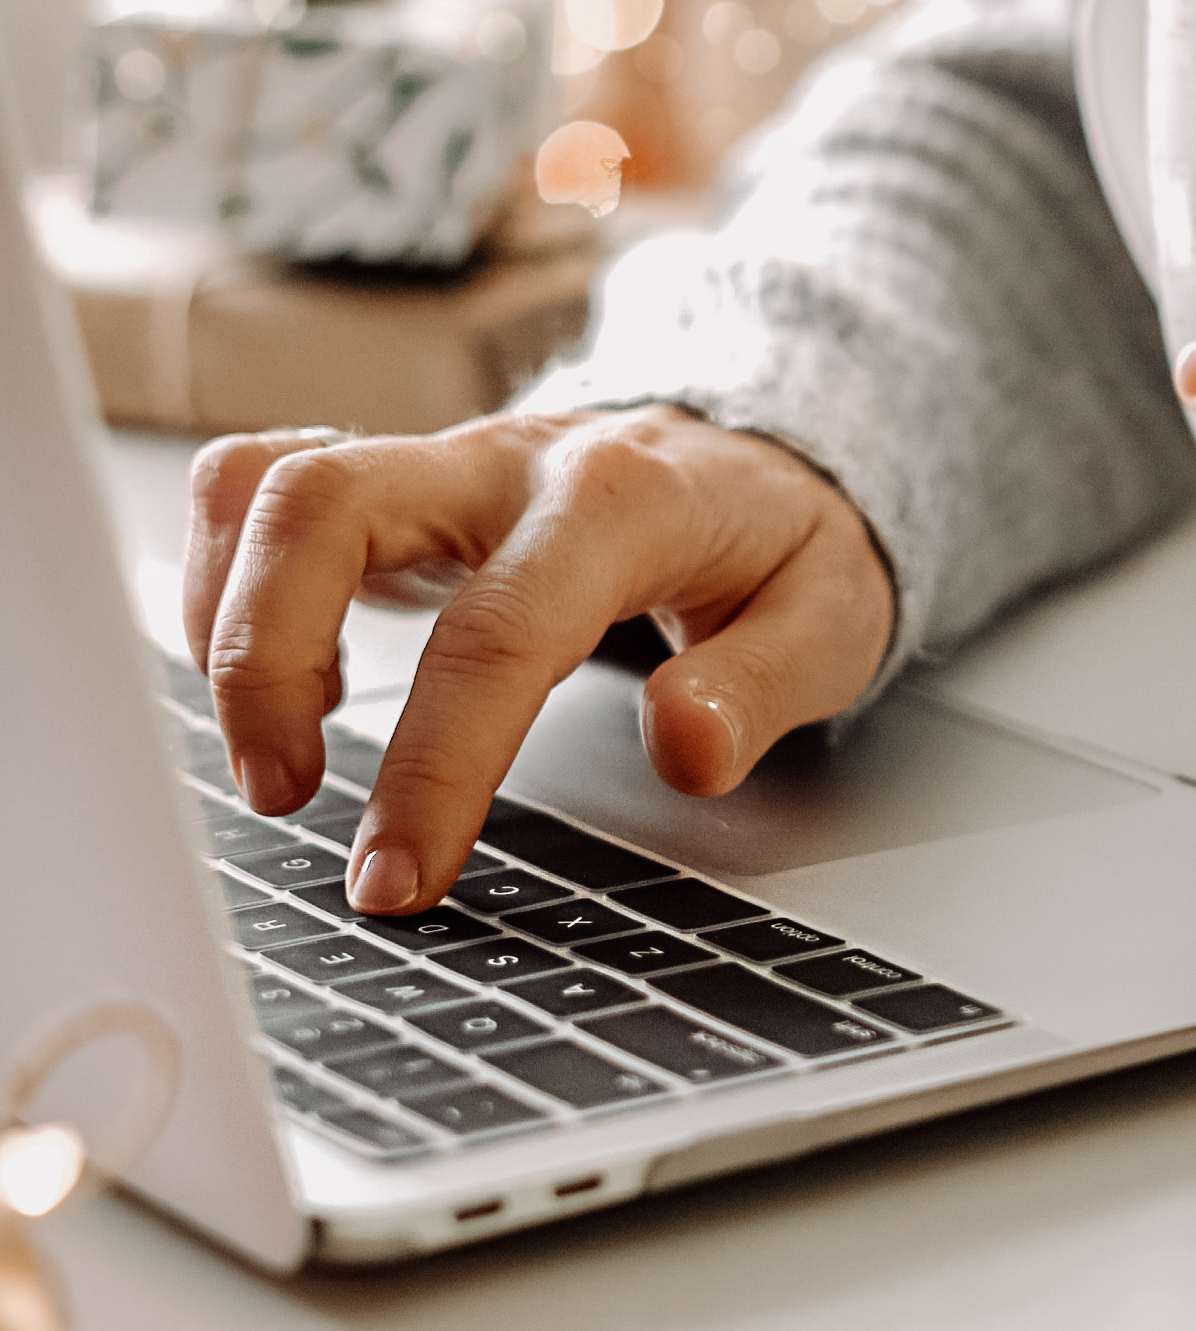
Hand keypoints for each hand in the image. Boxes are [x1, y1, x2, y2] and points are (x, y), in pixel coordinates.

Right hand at [184, 408, 893, 911]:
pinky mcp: (401, 480)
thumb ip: (760, 686)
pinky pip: (266, 487)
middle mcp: (512, 463)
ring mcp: (444, 462)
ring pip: (272, 483)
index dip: (436, 762)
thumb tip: (684, 748)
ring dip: (230, 619)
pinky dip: (235, 581)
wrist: (762, 454)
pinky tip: (299, 682)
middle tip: (282, 793)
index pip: (499, 630)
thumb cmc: (786, 544)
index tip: (397, 876)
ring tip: (279, 750)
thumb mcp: (830, 619)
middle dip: (262, 657)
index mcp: (623, 502)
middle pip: (326, 505)